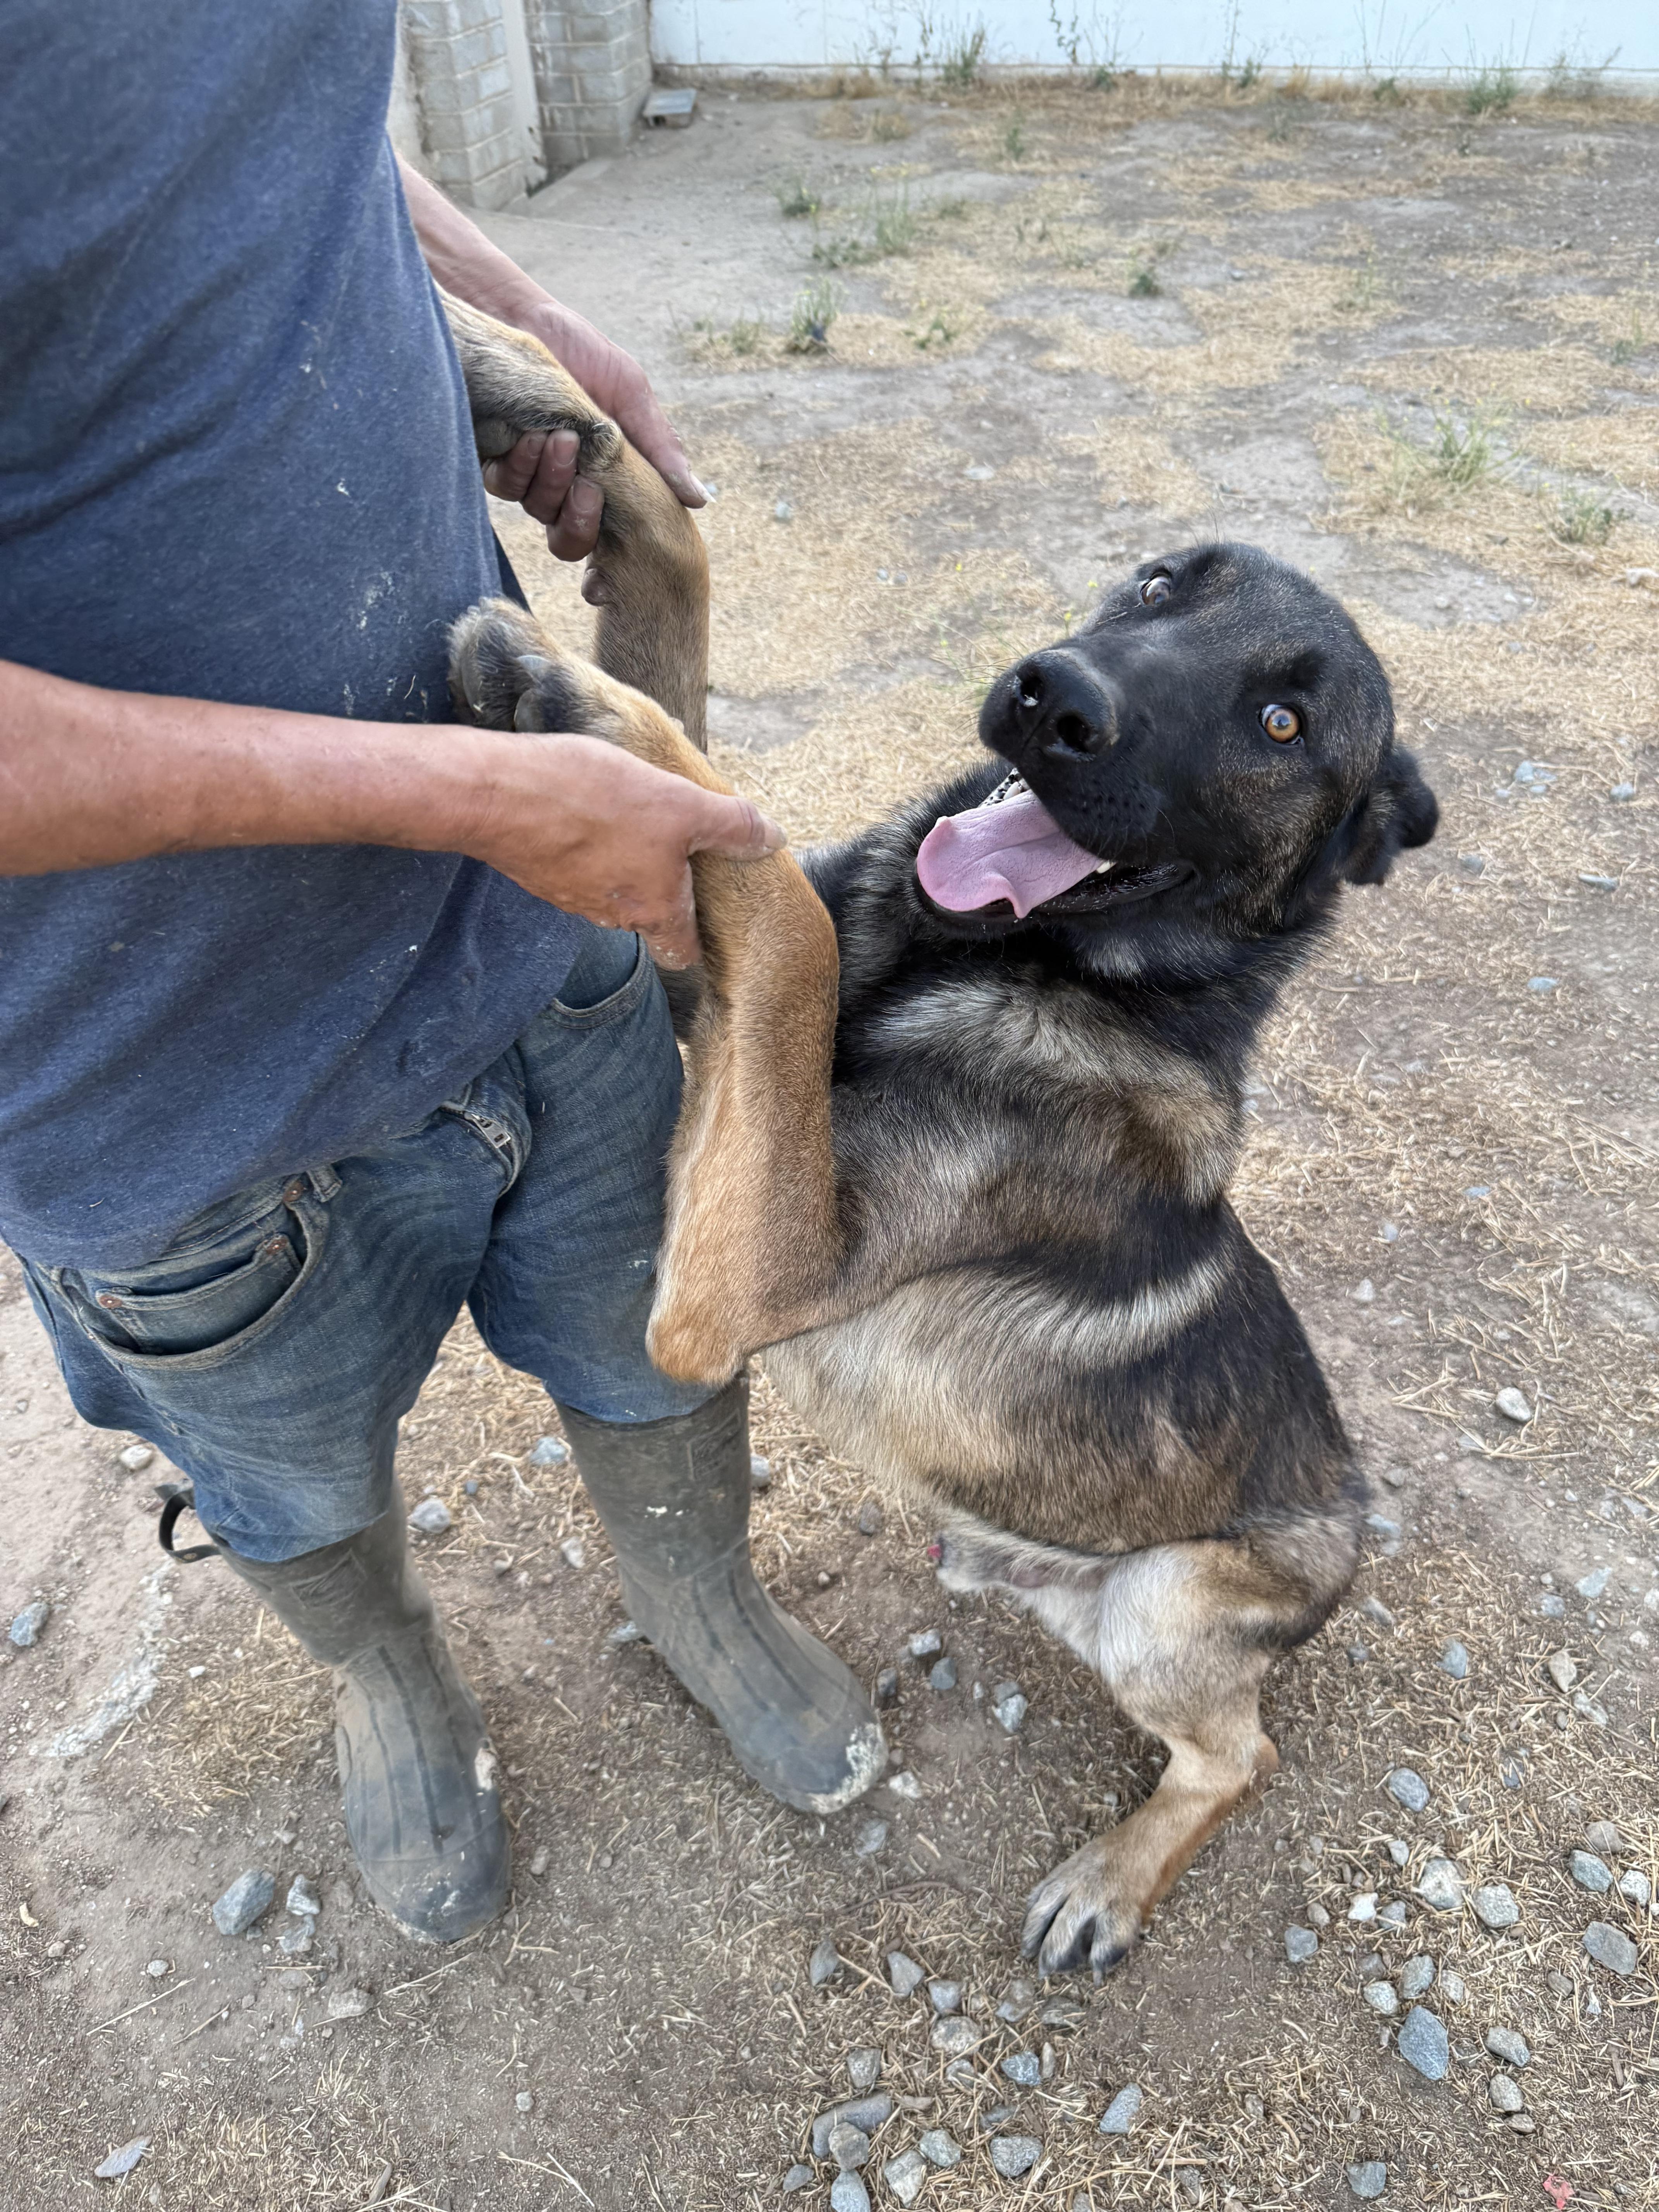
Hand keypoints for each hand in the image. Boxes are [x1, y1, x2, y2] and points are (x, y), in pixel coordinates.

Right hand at [464, 732, 782, 968]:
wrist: (496, 795)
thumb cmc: (593, 801)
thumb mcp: (680, 804)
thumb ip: (730, 825)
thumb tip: (773, 837)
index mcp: (655, 910)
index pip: (684, 951)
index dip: (699, 935)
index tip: (707, 908)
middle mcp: (613, 917)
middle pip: (649, 915)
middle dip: (662, 884)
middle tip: (672, 839)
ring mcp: (571, 896)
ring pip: (611, 888)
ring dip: (623, 860)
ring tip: (627, 813)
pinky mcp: (539, 872)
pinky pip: (575, 865)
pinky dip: (586, 844)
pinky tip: (584, 807)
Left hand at [481, 301, 703, 563]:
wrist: (525, 317)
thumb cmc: (582, 352)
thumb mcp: (631, 395)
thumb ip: (661, 449)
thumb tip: (700, 500)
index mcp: (601, 479)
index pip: (603, 535)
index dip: (603, 546)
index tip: (606, 525)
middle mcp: (563, 486)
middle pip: (568, 539)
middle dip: (579, 517)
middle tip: (587, 483)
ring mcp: (528, 476)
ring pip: (538, 511)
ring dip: (552, 480)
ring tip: (560, 438)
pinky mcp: (495, 460)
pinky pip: (504, 488)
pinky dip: (519, 468)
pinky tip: (529, 437)